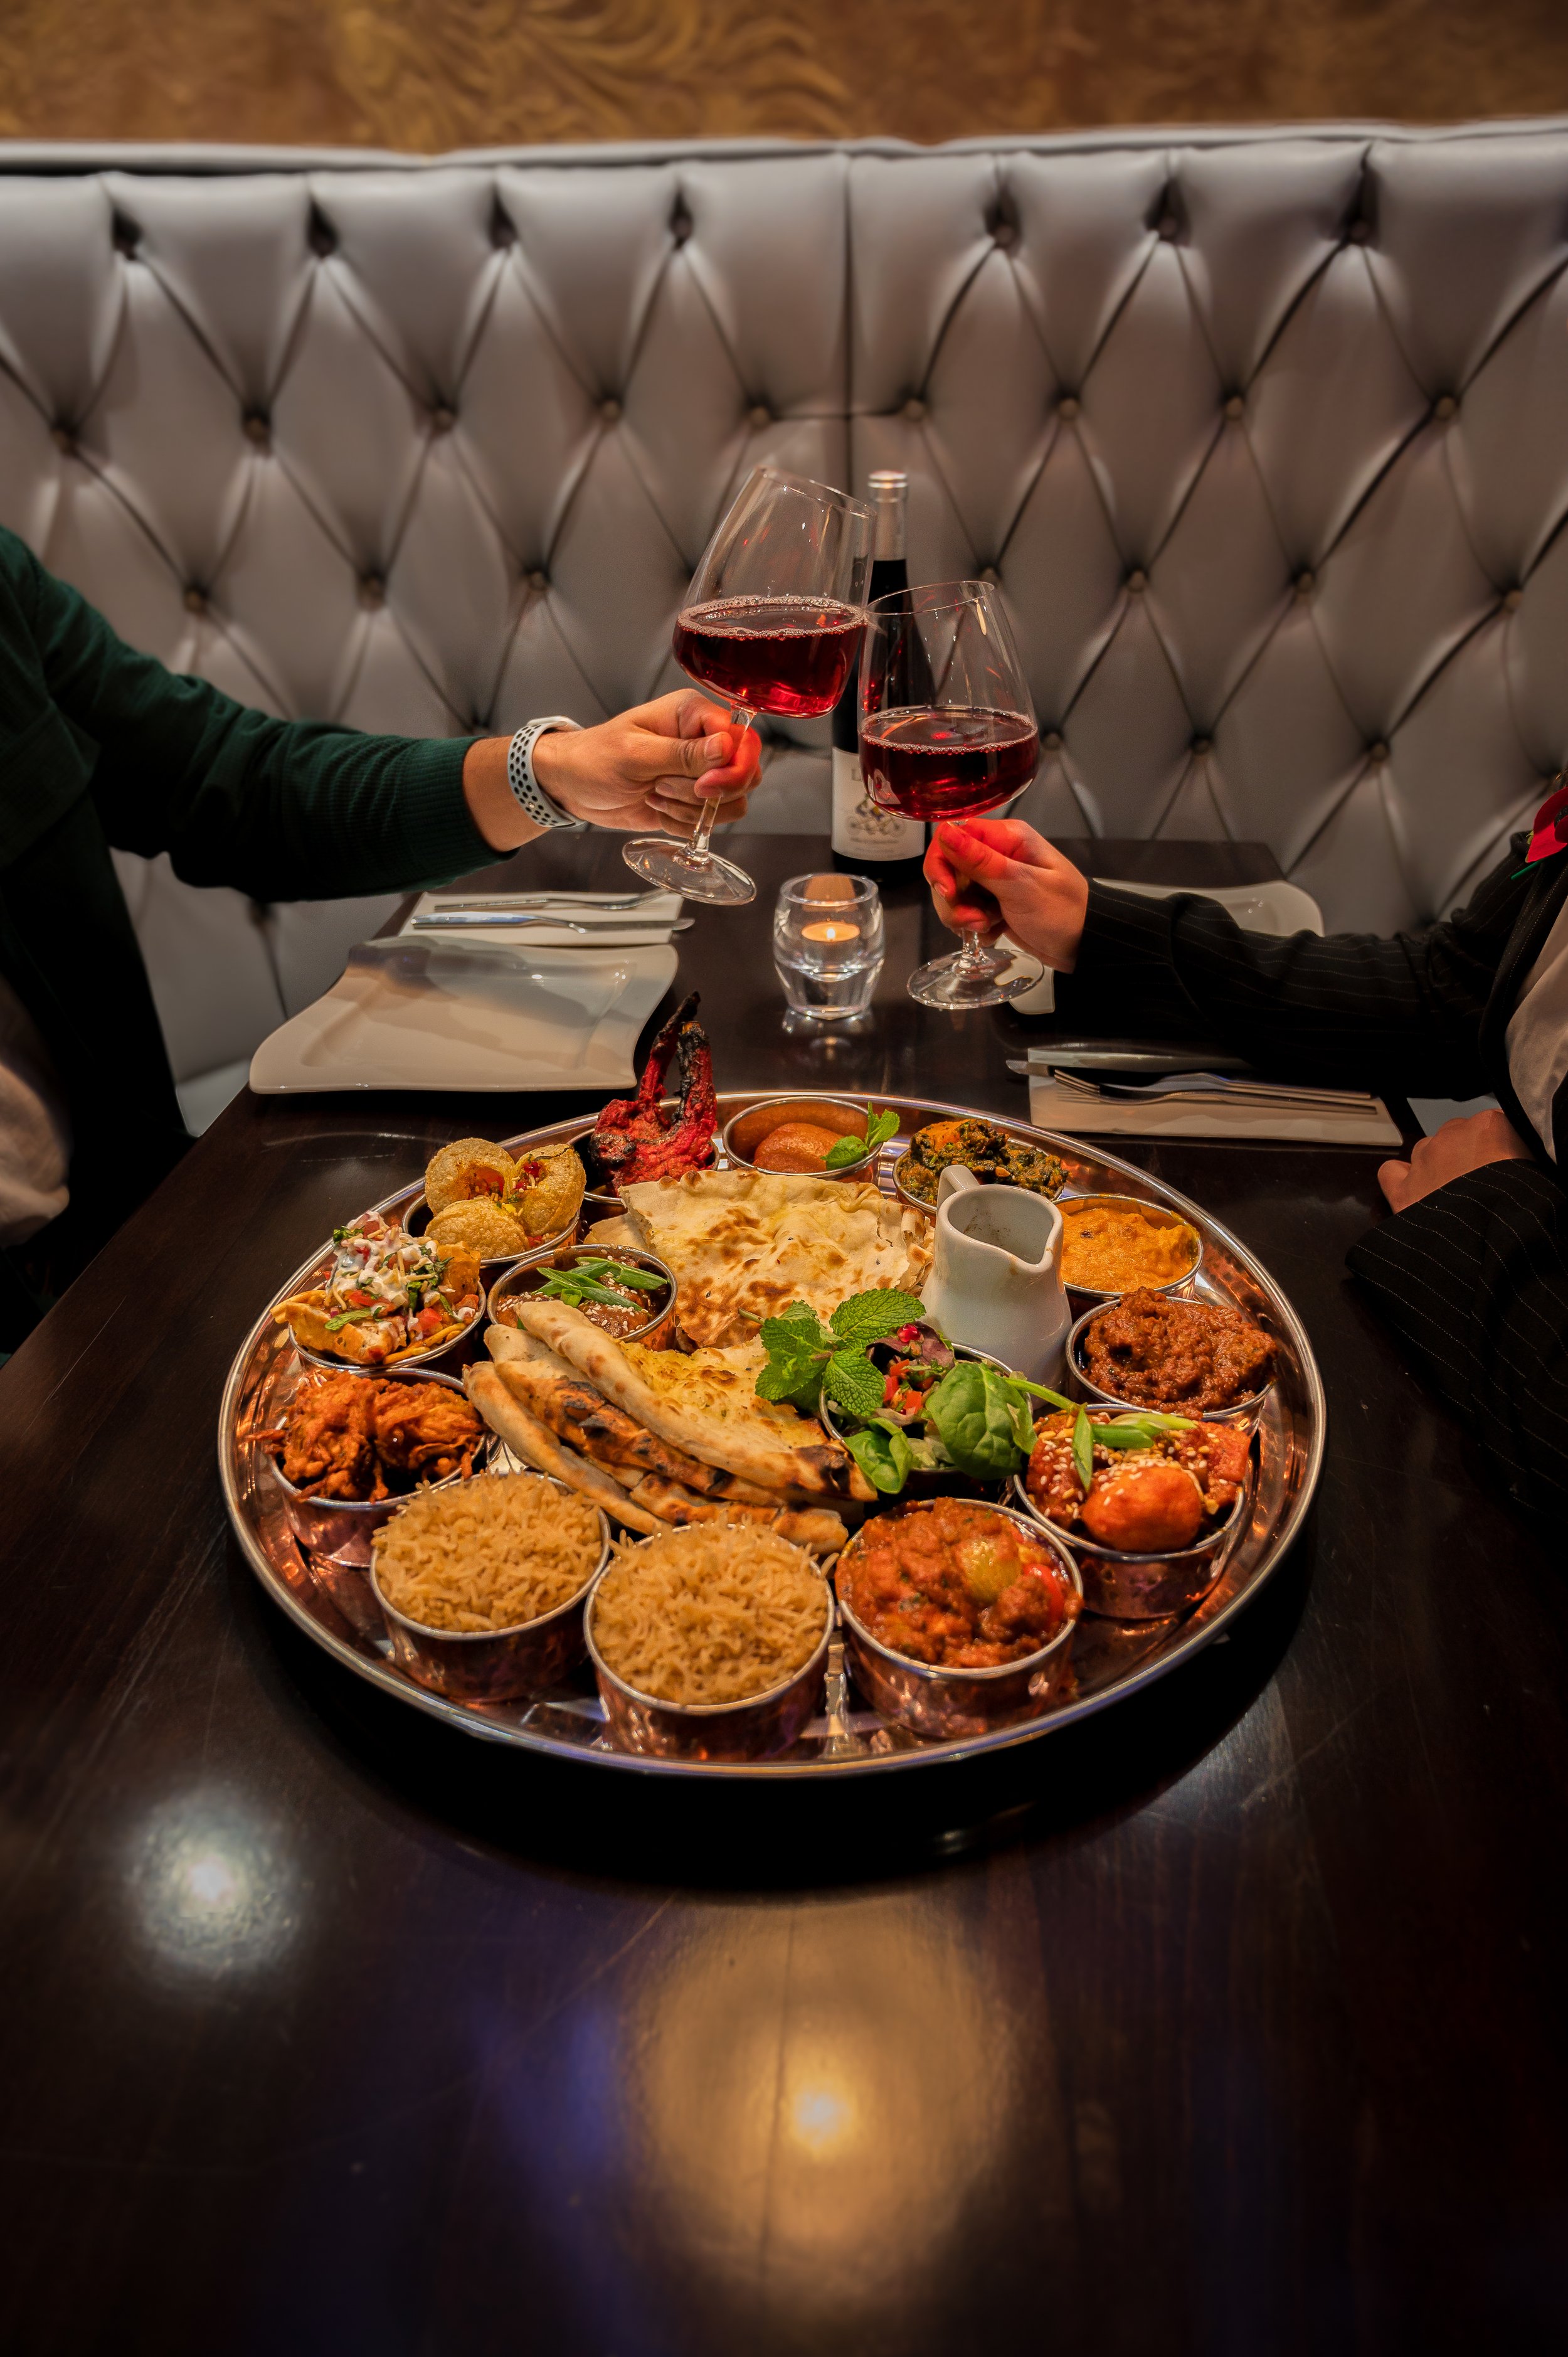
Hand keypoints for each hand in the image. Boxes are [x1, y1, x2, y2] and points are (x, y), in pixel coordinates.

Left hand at [463, 692, 758, 850]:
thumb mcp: (634, 754)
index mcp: (692, 714)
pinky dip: (684, 824)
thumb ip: (683, 753)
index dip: (731, 768)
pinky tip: (656, 809)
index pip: (741, 739)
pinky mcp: (693, 801)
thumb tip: (728, 747)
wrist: (571, 786)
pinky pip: (711, 821)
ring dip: (691, 811)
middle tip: (664, 789)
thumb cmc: (593, 758)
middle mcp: (703, 741)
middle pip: (745, 773)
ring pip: (731, 802)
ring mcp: (700, 773)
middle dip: (707, 794)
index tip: (702, 785)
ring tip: (655, 796)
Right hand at [924, 818, 1089, 970]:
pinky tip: (993, 933)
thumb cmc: (1063, 912)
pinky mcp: (993, 904)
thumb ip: (980, 861)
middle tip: (975, 920)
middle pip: (948, 869)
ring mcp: (993, 881)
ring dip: (962, 916)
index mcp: (1006, 838)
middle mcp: (997, 854)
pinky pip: (966, 912)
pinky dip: (973, 927)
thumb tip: (945, 831)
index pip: (952, 837)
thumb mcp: (1021, 886)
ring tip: (988, 927)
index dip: (941, 865)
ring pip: (954, 894)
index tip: (948, 893)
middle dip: (953, 899)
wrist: (1085, 945)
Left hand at [1377, 1109, 1533, 1212]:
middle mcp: (1451, 1136)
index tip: (1504, 1167)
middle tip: (1481, 1184)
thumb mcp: (1538, 1173)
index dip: (1499, 1149)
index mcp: (1490, 1126)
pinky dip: (1401, 1179)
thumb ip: (1522, 1157)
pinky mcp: (1403, 1189)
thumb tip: (1515, 1163)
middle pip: (1457, 1136)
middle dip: (1467, 1156)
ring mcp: (1423, 1161)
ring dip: (1437, 1166)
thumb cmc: (1521, 1207)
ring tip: (1453, 1194)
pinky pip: (1391, 1172)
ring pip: (1427, 1151)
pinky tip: (1415, 1191)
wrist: (1492, 1238)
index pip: (1493, 1128)